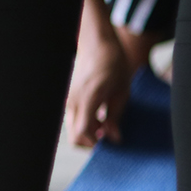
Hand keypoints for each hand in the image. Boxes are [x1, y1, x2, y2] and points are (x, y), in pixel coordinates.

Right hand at [65, 28, 138, 147]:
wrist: (98, 47)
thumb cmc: (114, 67)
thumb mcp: (122, 93)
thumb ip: (115, 117)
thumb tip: (114, 138)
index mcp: (88, 98)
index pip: (83, 132)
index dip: (97, 143)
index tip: (111, 142)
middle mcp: (73, 101)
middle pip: (74, 136)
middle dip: (92, 142)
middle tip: (110, 136)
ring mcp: (68, 100)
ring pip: (73, 129)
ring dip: (89, 133)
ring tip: (107, 124)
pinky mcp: (68, 99)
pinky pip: (74, 119)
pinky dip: (85, 124)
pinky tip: (100, 117)